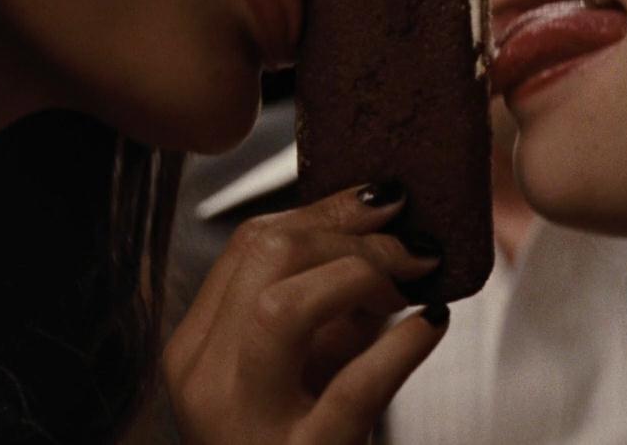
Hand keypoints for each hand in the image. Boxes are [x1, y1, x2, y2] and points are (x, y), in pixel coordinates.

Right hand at [164, 182, 448, 443]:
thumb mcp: (304, 370)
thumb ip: (329, 307)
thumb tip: (385, 232)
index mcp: (197, 350)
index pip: (248, 243)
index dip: (324, 208)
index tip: (382, 203)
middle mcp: (206, 380)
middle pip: (262, 256)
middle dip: (347, 231)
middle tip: (410, 243)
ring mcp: (245, 424)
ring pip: (282, 306)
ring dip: (362, 276)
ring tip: (412, 284)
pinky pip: (353, 389)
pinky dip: (400, 348)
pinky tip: (429, 328)